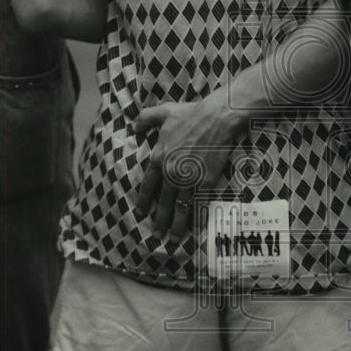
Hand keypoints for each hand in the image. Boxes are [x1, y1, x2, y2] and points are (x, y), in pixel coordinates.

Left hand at [134, 89, 242, 238]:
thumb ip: (145, 119)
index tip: (141, 213)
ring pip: (180, 207)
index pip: (148, 185)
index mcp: (158, 157)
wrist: (217, 118)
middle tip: (156, 234)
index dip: (144, 201)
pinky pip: (198, 202)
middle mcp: (171, 172)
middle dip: (159, 220)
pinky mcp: (205, 181)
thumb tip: (133, 128)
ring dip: (176, 225)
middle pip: (163, 202)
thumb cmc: (191, 113)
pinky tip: (194, 227)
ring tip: (173, 238)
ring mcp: (188, 178)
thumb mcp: (164, 112)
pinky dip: (195, 216)